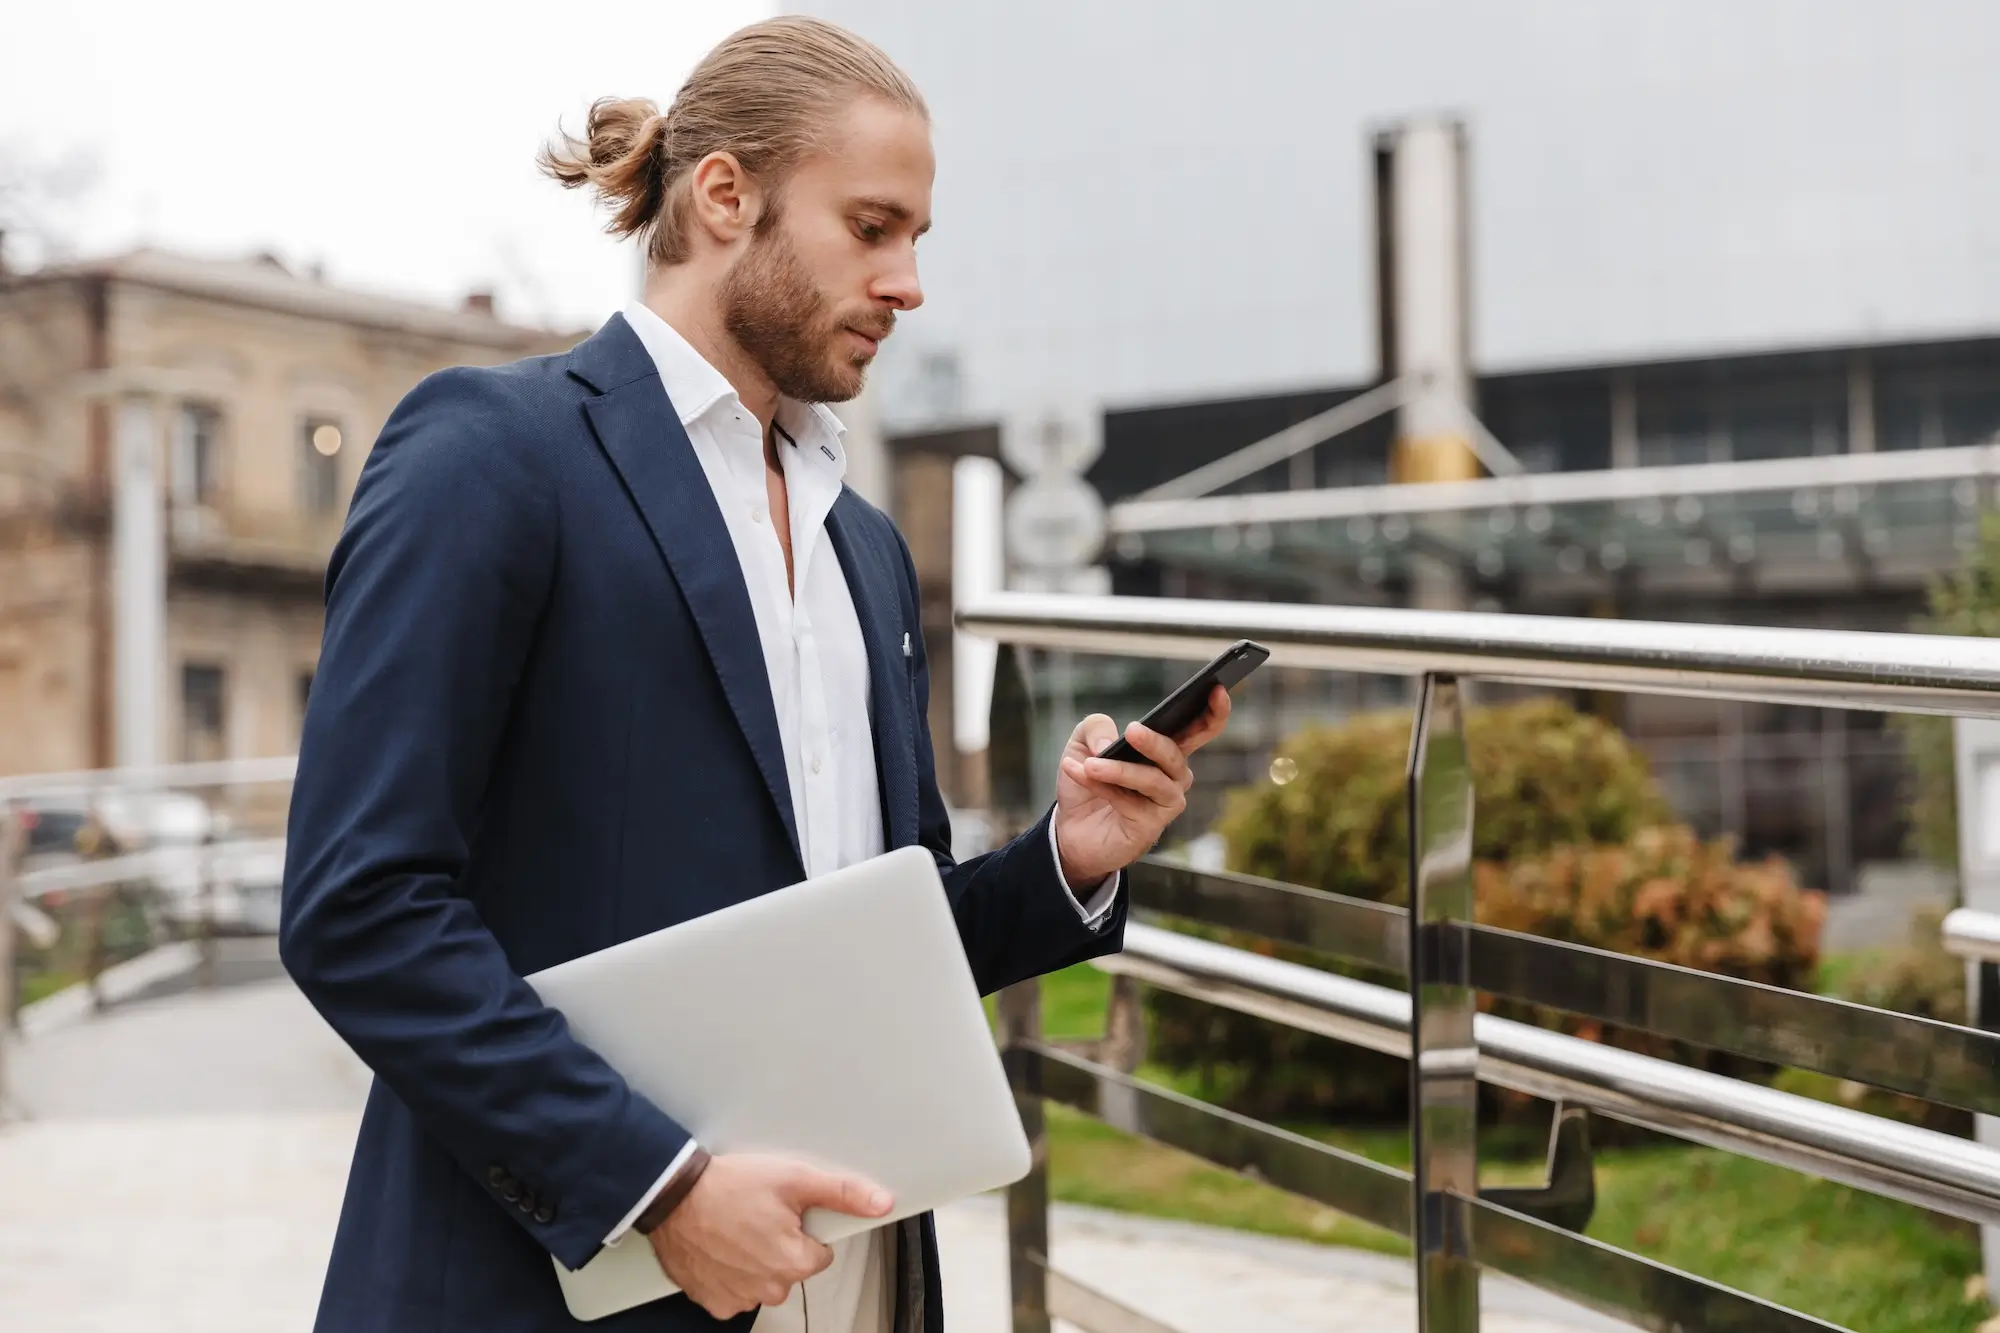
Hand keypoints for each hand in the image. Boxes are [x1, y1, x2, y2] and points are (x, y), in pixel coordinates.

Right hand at [647, 1153, 892, 1318]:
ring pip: (763, 1282)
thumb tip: (881, 1202)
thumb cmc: (730, 1185)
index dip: (803, 1230)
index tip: (783, 1213)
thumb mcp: (794, 1178)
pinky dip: (730, 1275)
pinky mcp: (713, 1301)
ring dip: (754, 1262)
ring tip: (735, 1229)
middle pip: (791, 1270)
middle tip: (757, 1217)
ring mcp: (739, 1298)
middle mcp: (769, 1289)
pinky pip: (735, 1293)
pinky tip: (720, 1249)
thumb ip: (842, 1192)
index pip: (819, 1254)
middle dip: (779, 1246)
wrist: (674, 1196)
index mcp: (794, 1262)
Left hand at [1054, 684, 1233, 885]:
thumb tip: (1110, 743)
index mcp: (1165, 751)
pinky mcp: (1150, 826)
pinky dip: (1103, 786)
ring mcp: (1165, 803)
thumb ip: (1096, 728)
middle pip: (1175, 755)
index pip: (1200, 729)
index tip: (1218, 689)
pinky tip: (1080, 772)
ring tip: (1091, 763)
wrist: (1069, 829)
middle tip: (1133, 730)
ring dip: (1119, 770)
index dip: (1215, 711)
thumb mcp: (1082, 743)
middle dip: (1156, 742)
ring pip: (1152, 780)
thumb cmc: (1087, 783)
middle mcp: (1173, 777)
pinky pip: (1130, 801)